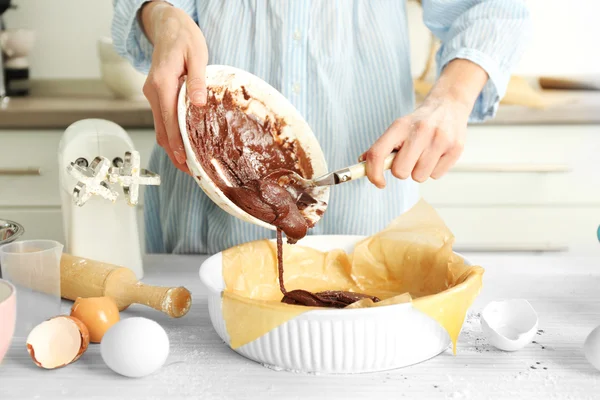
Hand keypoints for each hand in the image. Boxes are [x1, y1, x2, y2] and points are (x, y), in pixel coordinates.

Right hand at [139, 1, 208, 172]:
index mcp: (162, 83)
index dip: (176, 145)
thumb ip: (197, 80)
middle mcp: (153, 91)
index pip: (168, 122)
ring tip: (188, 162)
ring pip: (160, 127)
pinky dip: (171, 134)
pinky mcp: (156, 94)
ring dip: (172, 146)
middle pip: (161, 130)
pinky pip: (162, 119)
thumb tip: (197, 104)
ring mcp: (153, 94)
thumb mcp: (197, 55)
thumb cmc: (184, 38)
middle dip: (174, 152)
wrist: (168, 26)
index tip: (185, 161)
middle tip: (189, 170)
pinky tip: (184, 142)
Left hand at [362, 59, 487, 186]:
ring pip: (419, 177)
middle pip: (400, 172)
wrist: (449, 106)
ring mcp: (440, 140)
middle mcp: (420, 131)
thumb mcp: (398, 128)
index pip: (378, 154)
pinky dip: (434, 170)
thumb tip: (363, 163)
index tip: (379, 182)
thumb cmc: (418, 123)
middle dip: (401, 171)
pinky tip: (437, 155)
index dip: (373, 174)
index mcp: (400, 126)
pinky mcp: (455, 149)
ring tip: (424, 155)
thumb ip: (380, 147)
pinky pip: (435, 176)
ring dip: (419, 171)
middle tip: (408, 160)